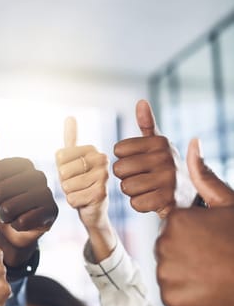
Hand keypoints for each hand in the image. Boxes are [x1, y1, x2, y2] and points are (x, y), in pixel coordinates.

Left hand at [0, 119, 57, 251]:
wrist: (11, 231)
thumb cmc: (0, 202)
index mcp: (25, 165)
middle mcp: (39, 175)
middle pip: (3, 190)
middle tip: (0, 207)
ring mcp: (47, 194)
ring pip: (12, 207)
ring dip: (4, 216)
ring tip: (10, 215)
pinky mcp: (52, 212)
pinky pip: (23, 221)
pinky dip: (16, 226)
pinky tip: (22, 223)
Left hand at [56, 116, 115, 260]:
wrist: (94, 210)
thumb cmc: (80, 183)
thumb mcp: (72, 161)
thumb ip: (71, 139)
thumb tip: (70, 117)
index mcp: (93, 150)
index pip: (60, 156)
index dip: (61, 169)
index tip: (74, 173)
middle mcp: (102, 160)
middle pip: (63, 170)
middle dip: (65, 182)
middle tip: (78, 185)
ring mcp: (104, 176)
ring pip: (67, 185)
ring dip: (70, 193)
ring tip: (82, 193)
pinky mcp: (101, 194)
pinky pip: (72, 199)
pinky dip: (74, 203)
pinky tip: (85, 202)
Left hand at [113, 100, 175, 218]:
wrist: (187, 195)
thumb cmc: (165, 166)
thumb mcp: (158, 145)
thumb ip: (147, 125)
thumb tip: (140, 102)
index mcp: (160, 142)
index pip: (118, 149)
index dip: (123, 158)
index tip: (138, 161)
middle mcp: (165, 157)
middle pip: (119, 169)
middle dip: (125, 176)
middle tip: (141, 177)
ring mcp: (167, 179)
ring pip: (125, 187)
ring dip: (132, 191)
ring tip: (147, 188)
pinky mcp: (166, 200)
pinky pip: (135, 203)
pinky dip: (139, 204)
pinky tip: (151, 199)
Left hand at [155, 140, 233, 305]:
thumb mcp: (228, 207)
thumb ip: (205, 178)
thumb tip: (191, 143)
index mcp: (177, 220)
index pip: (174, 227)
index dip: (194, 236)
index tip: (211, 244)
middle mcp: (165, 244)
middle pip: (169, 248)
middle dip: (186, 254)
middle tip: (213, 261)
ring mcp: (166, 273)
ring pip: (170, 270)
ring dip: (186, 274)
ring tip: (212, 276)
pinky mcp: (171, 299)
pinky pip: (173, 293)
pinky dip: (186, 295)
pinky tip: (207, 292)